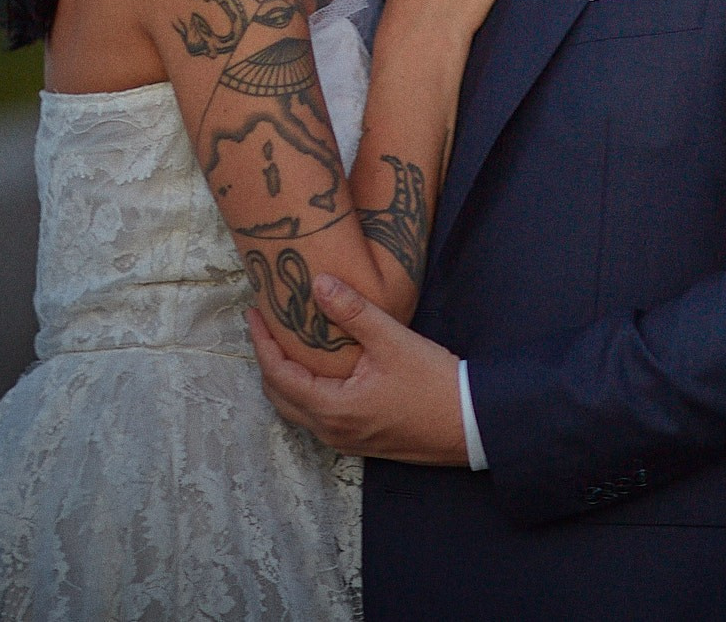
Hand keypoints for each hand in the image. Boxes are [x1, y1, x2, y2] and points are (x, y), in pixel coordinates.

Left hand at [248, 276, 468, 465]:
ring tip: (285, 344)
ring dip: (284, 378)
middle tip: (266, 326)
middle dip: (267, 360)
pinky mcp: (359, 440)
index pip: (279, 374)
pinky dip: (304, 392)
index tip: (254, 313)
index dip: (262, 342)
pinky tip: (317, 371)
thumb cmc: (434, 383)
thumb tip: (318, 283)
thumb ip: (353, 312)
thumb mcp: (392, 340)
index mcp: (332, 407)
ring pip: (296, 409)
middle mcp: (330, 430)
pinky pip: (315, 416)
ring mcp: (344, 440)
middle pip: (280, 396)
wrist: (471, 425)